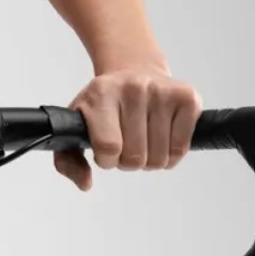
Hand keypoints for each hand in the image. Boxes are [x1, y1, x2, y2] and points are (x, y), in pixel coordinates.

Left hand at [54, 63, 202, 190]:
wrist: (134, 71)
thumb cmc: (105, 105)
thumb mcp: (77, 125)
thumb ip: (68, 159)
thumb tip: (85, 184)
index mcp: (101, 93)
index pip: (109, 147)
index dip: (108, 160)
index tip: (106, 151)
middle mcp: (133, 87)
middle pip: (136, 157)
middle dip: (129, 161)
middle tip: (127, 143)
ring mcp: (161, 90)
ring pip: (160, 157)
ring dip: (151, 159)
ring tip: (144, 138)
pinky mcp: (187, 97)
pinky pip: (181, 148)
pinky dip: (172, 153)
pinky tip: (162, 136)